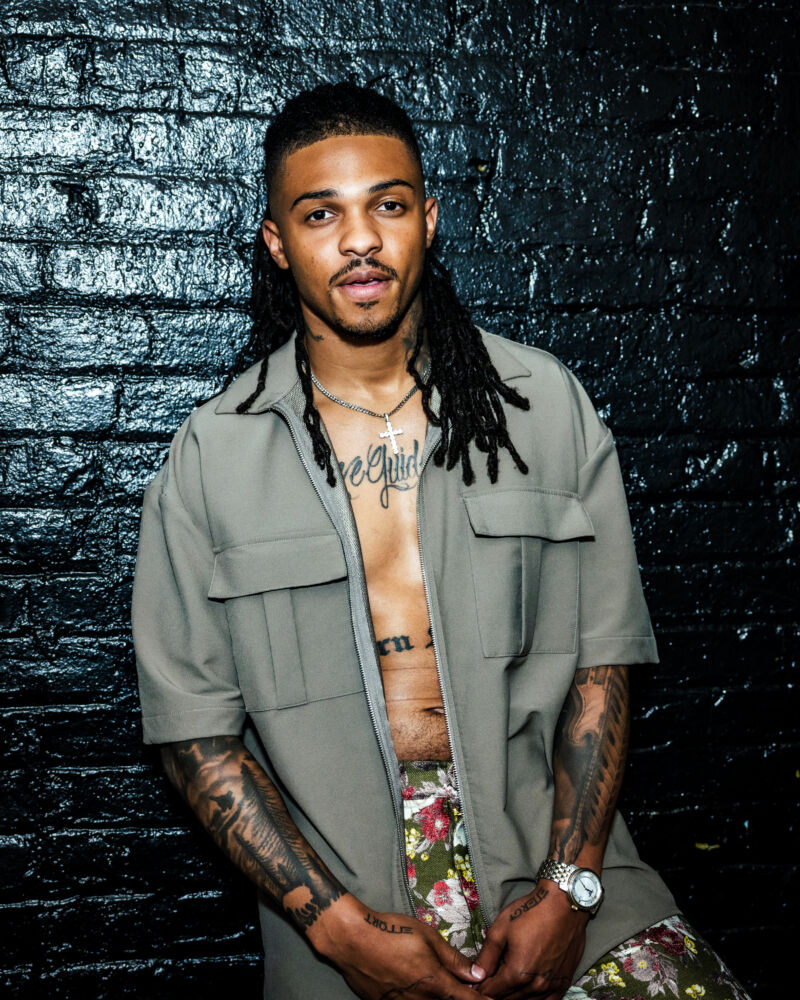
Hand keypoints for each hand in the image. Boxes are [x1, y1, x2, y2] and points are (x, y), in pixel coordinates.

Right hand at [308, 893, 491, 998]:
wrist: (352, 939)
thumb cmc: (391, 930)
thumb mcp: (427, 936)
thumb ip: (452, 958)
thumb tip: (475, 974)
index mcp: (434, 983)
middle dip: (458, 996)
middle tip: (464, 986)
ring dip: (437, 997)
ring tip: (432, 978)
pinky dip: (417, 998)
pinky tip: (410, 980)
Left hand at [474, 882, 587, 998]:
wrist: (564, 903)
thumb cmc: (531, 912)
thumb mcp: (501, 929)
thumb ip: (487, 956)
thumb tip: (475, 976)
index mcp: (517, 972)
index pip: (493, 991)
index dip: (481, 988)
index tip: (474, 985)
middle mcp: (536, 985)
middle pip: (509, 999)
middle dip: (496, 993)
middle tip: (489, 984)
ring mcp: (552, 985)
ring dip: (514, 997)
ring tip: (505, 987)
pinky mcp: (564, 982)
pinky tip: (527, 993)